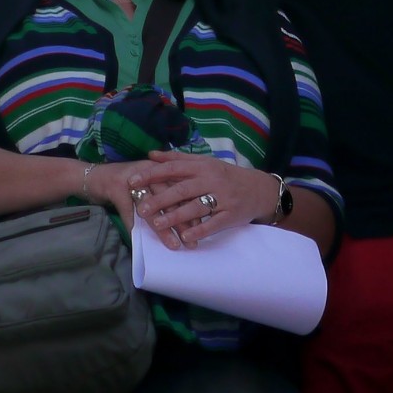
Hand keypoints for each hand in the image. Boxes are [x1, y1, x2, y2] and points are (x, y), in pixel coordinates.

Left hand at [127, 151, 276, 248]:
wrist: (260, 189)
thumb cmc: (226, 176)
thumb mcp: (205, 163)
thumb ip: (178, 159)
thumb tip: (151, 155)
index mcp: (203, 166)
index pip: (174, 168)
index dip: (152, 174)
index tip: (133, 181)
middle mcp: (212, 180)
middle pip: (182, 190)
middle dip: (160, 199)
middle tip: (141, 208)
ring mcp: (222, 198)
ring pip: (196, 208)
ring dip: (176, 216)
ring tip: (158, 224)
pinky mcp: (231, 215)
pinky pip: (213, 223)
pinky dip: (199, 230)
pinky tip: (185, 237)